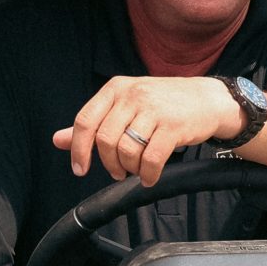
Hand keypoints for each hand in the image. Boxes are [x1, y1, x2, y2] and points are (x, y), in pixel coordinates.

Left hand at [54, 75, 240, 185]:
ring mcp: (153, 109)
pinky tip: (150, 177)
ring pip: (126, 150)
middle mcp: (132, 95)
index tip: (80, 169)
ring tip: (138, 170)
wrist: (208, 99)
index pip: (85, 120)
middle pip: (105, 140)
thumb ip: (93, 124)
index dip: (79, 149)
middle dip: (109, 163)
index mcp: (115, 89)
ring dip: (130, 169)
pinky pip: (151, 159)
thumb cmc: (163, 105)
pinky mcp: (173, 126)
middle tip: (118, 172)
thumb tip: (58, 140)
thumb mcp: (125, 107)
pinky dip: (148, 175)